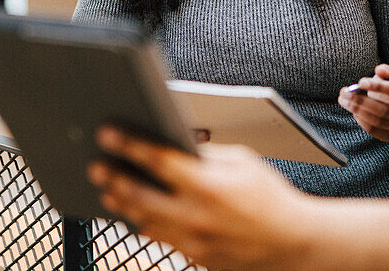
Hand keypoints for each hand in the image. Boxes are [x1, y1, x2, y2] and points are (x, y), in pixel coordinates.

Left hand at [88, 127, 315, 269]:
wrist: (291, 242)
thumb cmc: (270, 196)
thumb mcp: (242, 161)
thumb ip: (206, 154)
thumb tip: (176, 145)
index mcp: (210, 184)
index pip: (159, 159)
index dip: (130, 144)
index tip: (108, 132)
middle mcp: (196, 215)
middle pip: (140, 195)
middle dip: (114, 177)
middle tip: (96, 165)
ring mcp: (193, 241)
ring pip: (144, 220)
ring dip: (123, 203)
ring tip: (108, 189)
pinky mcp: (194, 257)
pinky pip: (161, 239)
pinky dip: (145, 223)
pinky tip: (134, 212)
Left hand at [338, 63, 388, 141]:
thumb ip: (385, 70)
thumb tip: (381, 71)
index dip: (379, 87)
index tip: (360, 82)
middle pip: (384, 109)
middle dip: (361, 101)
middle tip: (344, 93)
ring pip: (378, 121)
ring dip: (357, 110)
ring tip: (344, 101)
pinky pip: (375, 131)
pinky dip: (361, 121)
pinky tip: (354, 112)